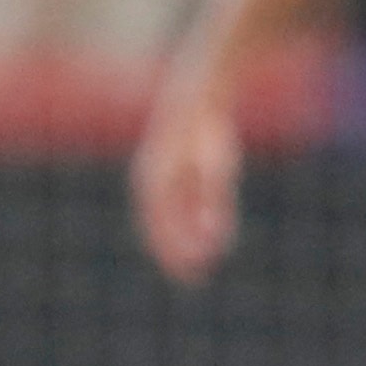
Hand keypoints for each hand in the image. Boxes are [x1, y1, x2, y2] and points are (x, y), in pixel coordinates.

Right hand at [130, 87, 242, 285]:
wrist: (200, 87)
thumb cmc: (208, 127)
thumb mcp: (216, 166)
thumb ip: (215, 201)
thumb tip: (215, 239)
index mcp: (153, 182)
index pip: (160, 228)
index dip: (175, 254)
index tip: (194, 274)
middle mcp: (149, 179)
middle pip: (158, 226)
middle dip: (174, 252)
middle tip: (195, 277)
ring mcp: (157, 171)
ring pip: (164, 215)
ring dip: (180, 238)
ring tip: (201, 259)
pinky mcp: (168, 166)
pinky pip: (172, 202)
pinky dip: (185, 220)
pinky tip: (205, 229)